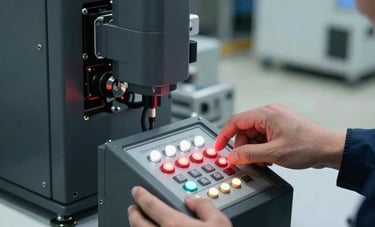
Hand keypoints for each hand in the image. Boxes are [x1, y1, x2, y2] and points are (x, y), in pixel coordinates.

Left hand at [128, 186, 231, 226]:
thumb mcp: (220, 223)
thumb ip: (204, 206)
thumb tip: (193, 200)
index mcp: (174, 225)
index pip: (151, 205)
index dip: (142, 196)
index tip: (137, 192)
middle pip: (138, 223)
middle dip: (134, 213)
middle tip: (133, 207)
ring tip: (138, 224)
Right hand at [215, 104, 345, 168]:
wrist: (330, 149)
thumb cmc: (308, 145)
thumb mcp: (273, 153)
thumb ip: (249, 154)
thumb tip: (232, 156)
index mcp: (266, 114)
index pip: (235, 121)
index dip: (223, 135)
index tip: (218, 148)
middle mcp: (269, 113)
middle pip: (243, 130)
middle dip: (242, 147)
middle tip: (247, 160)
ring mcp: (275, 120)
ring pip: (253, 135)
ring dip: (254, 149)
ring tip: (264, 160)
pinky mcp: (280, 128)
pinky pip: (262, 138)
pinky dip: (262, 149)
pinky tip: (270, 157)